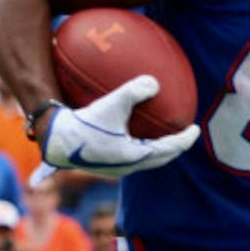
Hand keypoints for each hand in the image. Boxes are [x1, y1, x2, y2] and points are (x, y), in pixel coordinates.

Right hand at [34, 76, 200, 184]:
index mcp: (134, 156)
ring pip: (141, 160)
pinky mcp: (98, 163)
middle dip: (173, 148)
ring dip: (154, 150)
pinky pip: (123, 157)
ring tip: (160, 136)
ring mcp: (111, 168)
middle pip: (158, 159)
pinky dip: (134, 148)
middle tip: (183, 135)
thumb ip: (134, 91)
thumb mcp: (111, 103)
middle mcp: (125, 167)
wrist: (54, 141)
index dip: (185, 139)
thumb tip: (155, 82)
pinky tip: (131, 134)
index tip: (196, 130)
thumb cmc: (84, 123)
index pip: (169, 149)